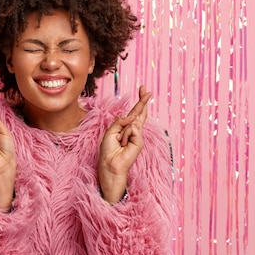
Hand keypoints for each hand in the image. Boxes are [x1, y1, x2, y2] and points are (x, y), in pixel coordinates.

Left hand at [98, 86, 151, 203]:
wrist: (109, 165)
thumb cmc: (108, 151)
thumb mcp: (110, 132)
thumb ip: (120, 122)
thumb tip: (132, 116)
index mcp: (125, 128)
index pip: (134, 113)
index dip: (139, 102)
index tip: (142, 90)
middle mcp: (133, 131)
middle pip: (140, 114)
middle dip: (142, 101)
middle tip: (146, 90)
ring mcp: (137, 137)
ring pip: (132, 123)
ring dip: (123, 132)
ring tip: (119, 142)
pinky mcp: (140, 142)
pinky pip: (132, 129)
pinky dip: (125, 135)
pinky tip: (123, 144)